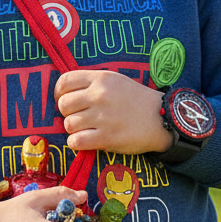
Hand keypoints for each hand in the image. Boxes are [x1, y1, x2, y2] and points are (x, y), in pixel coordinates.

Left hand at [54, 70, 173, 154]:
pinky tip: (86, 140)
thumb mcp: (116, 81)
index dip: (59, 93)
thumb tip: (65, 93)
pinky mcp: (106, 137)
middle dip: (67, 113)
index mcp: (101, 79)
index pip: (64, 81)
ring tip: (87, 129)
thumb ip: (92, 83)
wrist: (161, 118)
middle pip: (64, 105)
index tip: (64, 100)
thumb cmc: (136, 100)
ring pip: (68, 124)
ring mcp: (102, 117)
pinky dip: (77, 143)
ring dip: (74, 129)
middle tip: (79, 117)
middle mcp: (99, 95)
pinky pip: (76, 141)